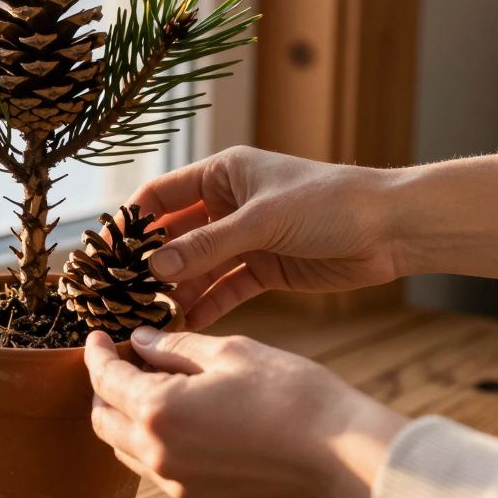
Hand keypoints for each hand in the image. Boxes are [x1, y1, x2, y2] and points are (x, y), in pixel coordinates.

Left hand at [84, 328, 406, 497]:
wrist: (343, 455)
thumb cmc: (292, 395)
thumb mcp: (230, 352)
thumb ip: (176, 346)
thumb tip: (142, 341)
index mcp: (158, 410)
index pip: (105, 379)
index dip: (96, 353)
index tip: (96, 337)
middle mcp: (159, 454)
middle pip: (103, 421)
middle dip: (102, 389)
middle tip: (117, 362)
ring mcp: (181, 484)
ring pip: (128, 452)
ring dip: (126, 419)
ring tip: (148, 389)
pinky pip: (160, 472)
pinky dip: (155, 444)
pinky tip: (181, 422)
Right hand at [129, 147, 497, 326]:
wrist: (392, 228)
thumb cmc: (330, 203)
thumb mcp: (262, 221)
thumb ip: (207, 245)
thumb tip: (154, 267)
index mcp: (223, 174)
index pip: (160, 196)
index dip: (131, 223)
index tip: (104, 253)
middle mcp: (228, 204)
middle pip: (174, 236)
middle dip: (149, 264)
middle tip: (119, 293)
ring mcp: (246, 238)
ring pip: (197, 266)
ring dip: (176, 289)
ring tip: (149, 315)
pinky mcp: (265, 268)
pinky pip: (224, 288)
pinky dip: (206, 304)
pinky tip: (186, 323)